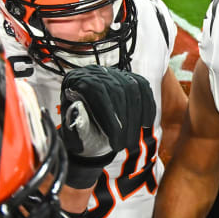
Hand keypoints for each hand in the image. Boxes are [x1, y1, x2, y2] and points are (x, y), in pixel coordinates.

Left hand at [60, 65, 155, 188]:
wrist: (85, 129)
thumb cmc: (76, 130)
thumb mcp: (71, 132)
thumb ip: (73, 124)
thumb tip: (77, 109)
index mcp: (76, 80)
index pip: (96, 91)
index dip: (109, 118)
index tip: (116, 142)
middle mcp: (94, 72)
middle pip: (117, 90)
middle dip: (126, 121)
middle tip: (128, 145)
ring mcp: (113, 73)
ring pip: (132, 88)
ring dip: (137, 117)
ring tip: (134, 140)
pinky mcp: (128, 77)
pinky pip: (143, 87)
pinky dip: (147, 106)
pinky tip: (146, 124)